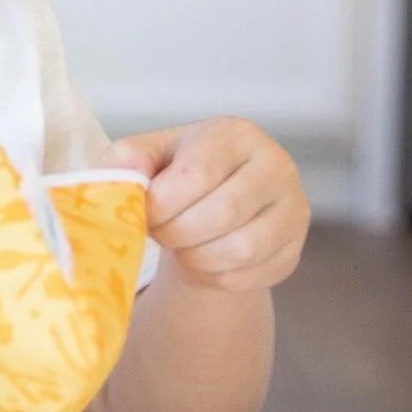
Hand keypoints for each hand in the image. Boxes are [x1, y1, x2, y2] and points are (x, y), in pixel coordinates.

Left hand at [102, 117, 307, 291]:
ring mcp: (293, 210)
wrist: (217, 205)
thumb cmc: (179, 174)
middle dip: (176, 232)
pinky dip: (214, 277)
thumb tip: (117, 178)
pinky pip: (251, 276)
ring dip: (195, 258)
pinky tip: (201, 261)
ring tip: (180, 246)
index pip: (196, 174)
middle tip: (159, 232)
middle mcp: (275, 166)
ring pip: (241, 249)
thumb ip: (127, 159)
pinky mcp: (294, 249)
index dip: (161, 203)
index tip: (144, 212)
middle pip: (222, 213)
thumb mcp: (150, 155)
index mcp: (235, 135)